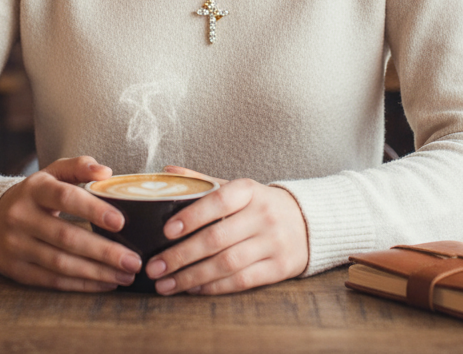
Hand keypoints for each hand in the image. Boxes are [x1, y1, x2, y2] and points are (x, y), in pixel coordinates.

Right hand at [0, 155, 142, 290]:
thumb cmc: (35, 194)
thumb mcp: (52, 173)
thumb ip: (79, 167)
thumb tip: (106, 172)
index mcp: (35, 189)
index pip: (65, 197)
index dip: (93, 210)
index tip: (121, 222)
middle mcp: (22, 217)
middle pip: (66, 237)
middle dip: (103, 251)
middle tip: (133, 260)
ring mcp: (17, 246)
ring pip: (61, 264)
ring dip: (96, 272)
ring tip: (125, 275)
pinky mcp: (16, 270)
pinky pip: (53, 281)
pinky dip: (81, 285)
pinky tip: (104, 284)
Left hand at [145, 166, 308, 294]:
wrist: (307, 222)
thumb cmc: (260, 205)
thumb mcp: (237, 188)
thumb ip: (202, 183)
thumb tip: (167, 173)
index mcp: (249, 190)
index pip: (218, 200)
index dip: (192, 216)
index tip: (167, 230)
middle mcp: (262, 215)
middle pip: (217, 238)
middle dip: (181, 255)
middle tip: (154, 267)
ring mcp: (272, 242)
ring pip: (226, 264)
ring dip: (192, 277)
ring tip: (165, 284)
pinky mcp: (279, 267)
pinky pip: (242, 281)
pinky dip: (214, 287)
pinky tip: (193, 289)